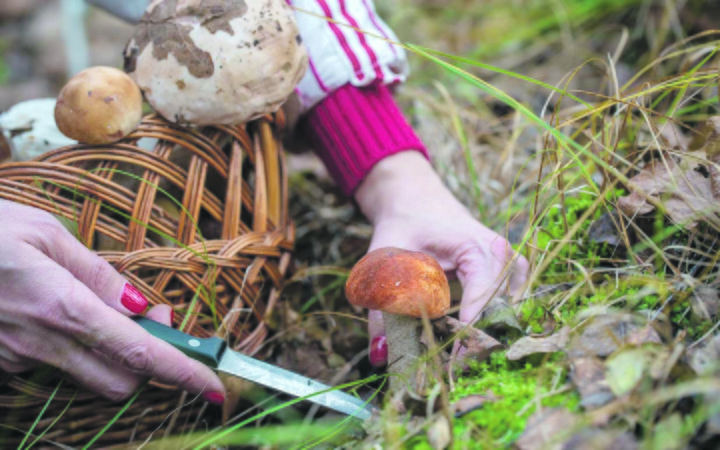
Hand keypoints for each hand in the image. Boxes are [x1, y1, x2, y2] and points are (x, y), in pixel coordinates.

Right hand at [0, 200, 225, 403]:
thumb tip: (146, 308)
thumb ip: (101, 276)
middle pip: (120, 380)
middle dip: (149, 365)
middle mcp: (41, 343)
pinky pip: (51, 365)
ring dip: (110, 355)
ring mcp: (16, 359)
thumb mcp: (47, 235)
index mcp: (62, 306)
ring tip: (99, 308)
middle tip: (154, 324)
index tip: (214, 384)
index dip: (182, 372)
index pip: (138, 353)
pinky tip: (55, 314)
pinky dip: (72, 348)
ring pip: (86, 376)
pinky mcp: (0, 363)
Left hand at [354, 152, 528, 365]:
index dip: (469, 332)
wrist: (414, 197)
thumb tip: (380, 354)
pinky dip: (493, 318)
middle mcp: (499, 252)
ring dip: (487, 330)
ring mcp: (507, 260)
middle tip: (452, 368)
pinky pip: (509, 300)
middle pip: (500, 307)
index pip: (483, 297)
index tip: (452, 361)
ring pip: (508, 307)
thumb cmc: (402, 224)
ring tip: (461, 353)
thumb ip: (381, 309)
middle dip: (478, 338)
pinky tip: (473, 333)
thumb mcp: (386, 262)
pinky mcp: (505, 268)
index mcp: (474, 246)